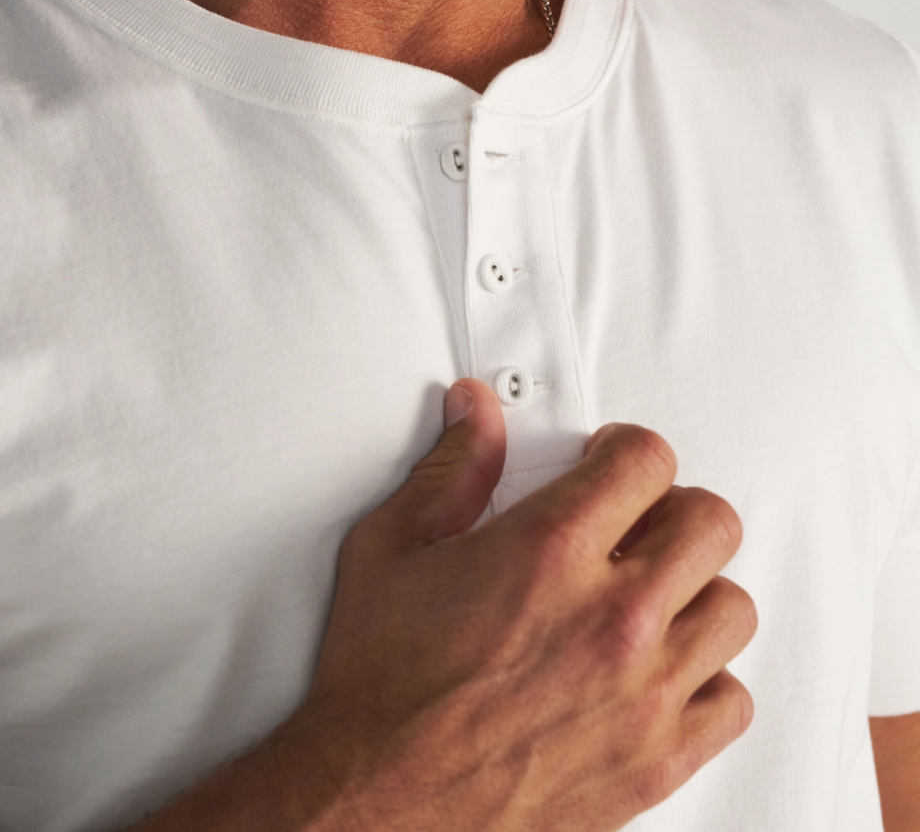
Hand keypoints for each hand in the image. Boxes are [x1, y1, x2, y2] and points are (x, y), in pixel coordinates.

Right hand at [277, 377, 757, 831]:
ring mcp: (642, 693)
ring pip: (732, 608)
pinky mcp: (655, 761)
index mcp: (549, 552)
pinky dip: (707, 679)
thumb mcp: (393, 549)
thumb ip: (451, 469)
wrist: (376, 806)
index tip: (613, 461)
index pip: (647, 459)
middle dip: (674, 507)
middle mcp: (611, 617)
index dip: (629, 448)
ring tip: (651, 597)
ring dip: (696, 591)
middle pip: (711, 522)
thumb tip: (477, 412)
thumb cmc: (381, 687)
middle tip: (639, 522)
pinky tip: (659, 671)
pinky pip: (732, 701)